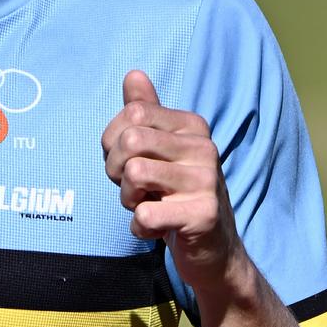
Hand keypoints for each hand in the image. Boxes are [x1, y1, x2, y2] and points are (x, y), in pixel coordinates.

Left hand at [101, 70, 245, 297]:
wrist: (214, 251)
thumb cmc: (178, 197)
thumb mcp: (162, 152)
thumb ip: (148, 114)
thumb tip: (132, 75)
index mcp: (193, 126)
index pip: (133, 113)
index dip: (113, 142)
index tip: (127, 163)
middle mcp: (204, 147)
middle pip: (130, 141)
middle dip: (115, 170)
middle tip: (132, 189)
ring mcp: (206, 181)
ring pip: (134, 175)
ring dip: (128, 200)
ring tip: (147, 207)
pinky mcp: (202, 215)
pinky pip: (144, 215)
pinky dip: (139, 228)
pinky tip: (156, 230)